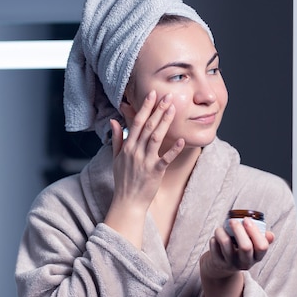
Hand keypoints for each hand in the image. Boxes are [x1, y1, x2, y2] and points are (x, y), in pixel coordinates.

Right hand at [104, 90, 184, 247]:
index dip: (145, 107)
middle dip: (158, 110)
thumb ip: (117, 138)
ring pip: (156, 138)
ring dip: (165, 122)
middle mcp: (136, 152)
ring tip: (173, 109)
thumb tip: (114, 121)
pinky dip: (174, 150)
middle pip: (148, 126)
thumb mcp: (116, 158)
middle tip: (168, 96)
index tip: (152, 94)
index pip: (137, 122)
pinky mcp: (155, 172)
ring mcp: (145, 161)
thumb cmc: (123, 180)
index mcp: (127, 147)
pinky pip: (165, 159)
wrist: (127, 202)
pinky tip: (182, 140)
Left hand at [201, 217, 274, 280]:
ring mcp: (231, 264)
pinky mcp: (218, 263)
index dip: (255, 231)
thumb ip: (262, 239)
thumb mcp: (252, 247)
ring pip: (226, 243)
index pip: (262, 246)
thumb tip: (270, 235)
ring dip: (222, 231)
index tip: (246, 220)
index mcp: (257, 257)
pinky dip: (214, 238)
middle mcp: (245, 263)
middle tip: (232, 221)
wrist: (222, 266)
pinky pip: (214, 245)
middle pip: (245, 247)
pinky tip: (216, 239)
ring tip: (221, 228)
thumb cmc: (239, 250)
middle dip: (239, 230)